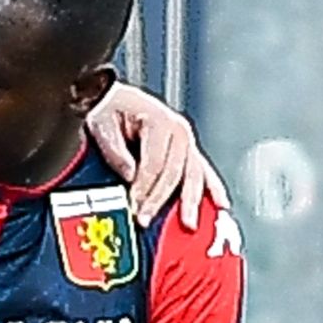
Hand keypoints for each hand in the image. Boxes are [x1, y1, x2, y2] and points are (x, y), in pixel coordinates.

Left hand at [87, 83, 229, 230]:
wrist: (112, 98)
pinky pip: (203, 171)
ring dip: (192, 200)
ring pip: (194, 174)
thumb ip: (116, 151)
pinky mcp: (188, 150)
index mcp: (160, 122)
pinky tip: (220, 204)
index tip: (133, 206)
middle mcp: (179, 130)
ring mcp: (186, 140)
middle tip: (146, 219)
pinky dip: (212, 188)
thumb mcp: (102, 125)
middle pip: (174, 173)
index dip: (143, 188)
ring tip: (189, 223)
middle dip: (160, 199)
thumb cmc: (108, 110)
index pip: (154, 164)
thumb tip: (131, 175)